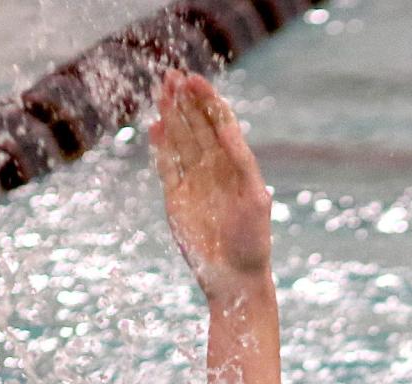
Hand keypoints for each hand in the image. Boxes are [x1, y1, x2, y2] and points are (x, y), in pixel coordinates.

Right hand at [150, 71, 272, 301]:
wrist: (235, 278)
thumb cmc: (252, 241)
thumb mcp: (255, 198)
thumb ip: (242, 163)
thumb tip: (228, 129)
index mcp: (236, 166)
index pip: (219, 124)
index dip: (207, 101)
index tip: (195, 80)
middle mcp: (214, 169)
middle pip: (196, 126)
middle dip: (185, 101)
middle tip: (172, 75)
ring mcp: (194, 182)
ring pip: (180, 141)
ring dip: (171, 115)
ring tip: (161, 89)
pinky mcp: (176, 198)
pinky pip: (167, 165)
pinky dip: (161, 146)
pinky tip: (156, 126)